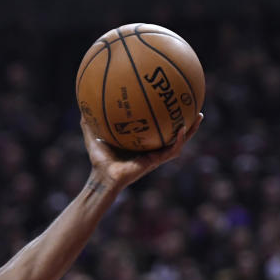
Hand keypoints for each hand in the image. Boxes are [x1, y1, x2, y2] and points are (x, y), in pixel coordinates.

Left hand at [83, 113, 203, 189]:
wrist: (103, 178)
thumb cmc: (98, 160)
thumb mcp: (93, 136)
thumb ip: (88, 123)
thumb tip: (81, 106)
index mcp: (141, 142)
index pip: (157, 127)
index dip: (165, 116)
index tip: (172, 101)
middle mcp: (151, 148)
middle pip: (173, 133)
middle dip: (185, 121)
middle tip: (194, 107)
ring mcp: (155, 155)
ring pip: (178, 141)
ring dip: (190, 130)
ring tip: (198, 117)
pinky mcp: (155, 162)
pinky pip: (171, 151)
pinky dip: (178, 141)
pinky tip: (181, 130)